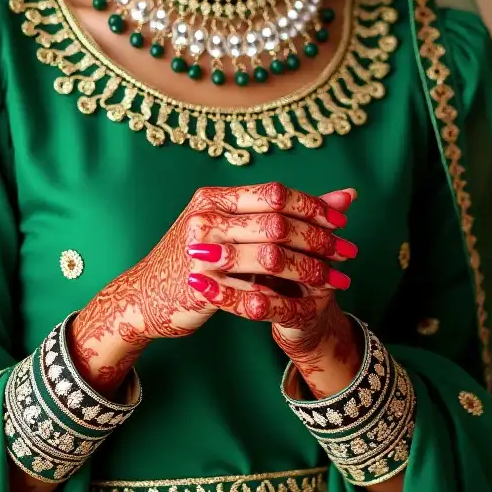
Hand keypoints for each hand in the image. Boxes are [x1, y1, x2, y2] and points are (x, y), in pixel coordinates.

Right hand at [70, 182, 355, 390]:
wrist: (144, 296)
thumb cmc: (194, 258)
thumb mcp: (233, 226)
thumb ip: (282, 211)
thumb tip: (346, 196)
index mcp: (213, 198)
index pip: (274, 193)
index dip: (311, 207)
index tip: (341, 222)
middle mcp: (205, 219)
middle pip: (277, 223)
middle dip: (318, 238)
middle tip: (347, 251)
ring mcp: (202, 253)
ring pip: (272, 256)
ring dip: (310, 268)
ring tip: (335, 277)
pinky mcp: (205, 287)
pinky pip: (256, 289)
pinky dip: (288, 293)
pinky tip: (309, 298)